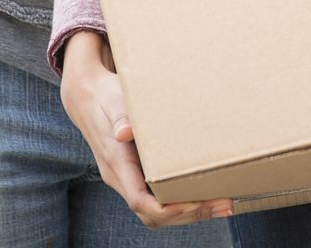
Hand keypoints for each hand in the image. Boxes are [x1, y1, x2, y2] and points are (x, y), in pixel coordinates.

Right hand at [59, 31, 231, 226]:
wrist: (87, 97)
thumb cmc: (105, 96)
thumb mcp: (113, 101)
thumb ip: (120, 116)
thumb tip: (124, 132)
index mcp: (117, 163)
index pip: (140, 202)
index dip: (168, 210)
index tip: (196, 202)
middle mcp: (120, 177)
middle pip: (152, 214)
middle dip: (188, 215)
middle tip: (223, 205)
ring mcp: (127, 178)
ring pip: (156, 212)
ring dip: (189, 213)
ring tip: (222, 205)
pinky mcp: (135, 174)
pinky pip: (157, 199)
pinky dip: (182, 203)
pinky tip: (206, 194)